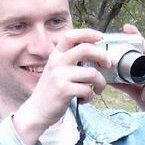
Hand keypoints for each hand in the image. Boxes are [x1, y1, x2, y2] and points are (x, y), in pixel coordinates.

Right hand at [12, 29, 109, 144]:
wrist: (37, 111)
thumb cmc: (51, 91)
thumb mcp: (56, 70)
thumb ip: (71, 60)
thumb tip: (95, 54)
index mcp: (56, 55)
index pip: (71, 35)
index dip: (88, 33)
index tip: (101, 37)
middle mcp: (57, 62)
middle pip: (86, 49)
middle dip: (102, 56)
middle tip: (107, 65)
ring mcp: (60, 76)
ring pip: (92, 73)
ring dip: (100, 83)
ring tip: (96, 90)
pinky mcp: (64, 90)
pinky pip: (88, 90)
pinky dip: (90, 96)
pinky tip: (84, 100)